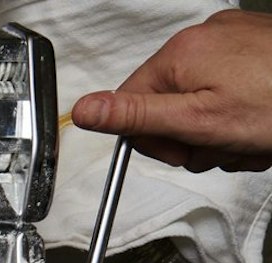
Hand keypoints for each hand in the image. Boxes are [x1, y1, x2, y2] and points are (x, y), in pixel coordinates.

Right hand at [71, 9, 271, 172]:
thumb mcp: (199, 123)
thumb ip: (137, 118)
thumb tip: (83, 111)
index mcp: (180, 54)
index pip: (131, 104)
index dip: (154, 139)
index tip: (184, 150)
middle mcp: (203, 36)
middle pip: (167, 102)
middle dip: (191, 135)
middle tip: (222, 146)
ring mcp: (232, 37)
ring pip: (199, 98)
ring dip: (218, 129)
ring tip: (247, 136)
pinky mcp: (255, 44)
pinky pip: (227, 84)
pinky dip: (239, 109)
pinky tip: (257, 120)